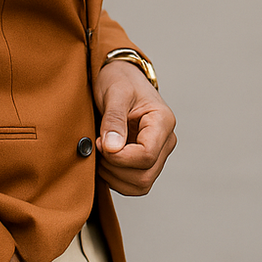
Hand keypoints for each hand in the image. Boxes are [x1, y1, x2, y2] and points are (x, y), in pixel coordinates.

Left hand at [94, 60, 175, 195]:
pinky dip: (114, 178)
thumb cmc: (118, 80)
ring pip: (140, 185)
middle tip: (96, 146)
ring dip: (113, 176)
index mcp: (162, 121)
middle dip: (114, 168)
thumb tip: (112, 149)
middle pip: (144, 175)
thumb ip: (114, 120)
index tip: (99, 142)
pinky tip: (103, 159)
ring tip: (99, 152)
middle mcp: (165, 141)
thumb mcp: (114, 93)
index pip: (146, 155)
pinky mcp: (146, 162)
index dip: (119, 157)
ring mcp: (158, 153)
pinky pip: (133, 184)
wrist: (119, 76)